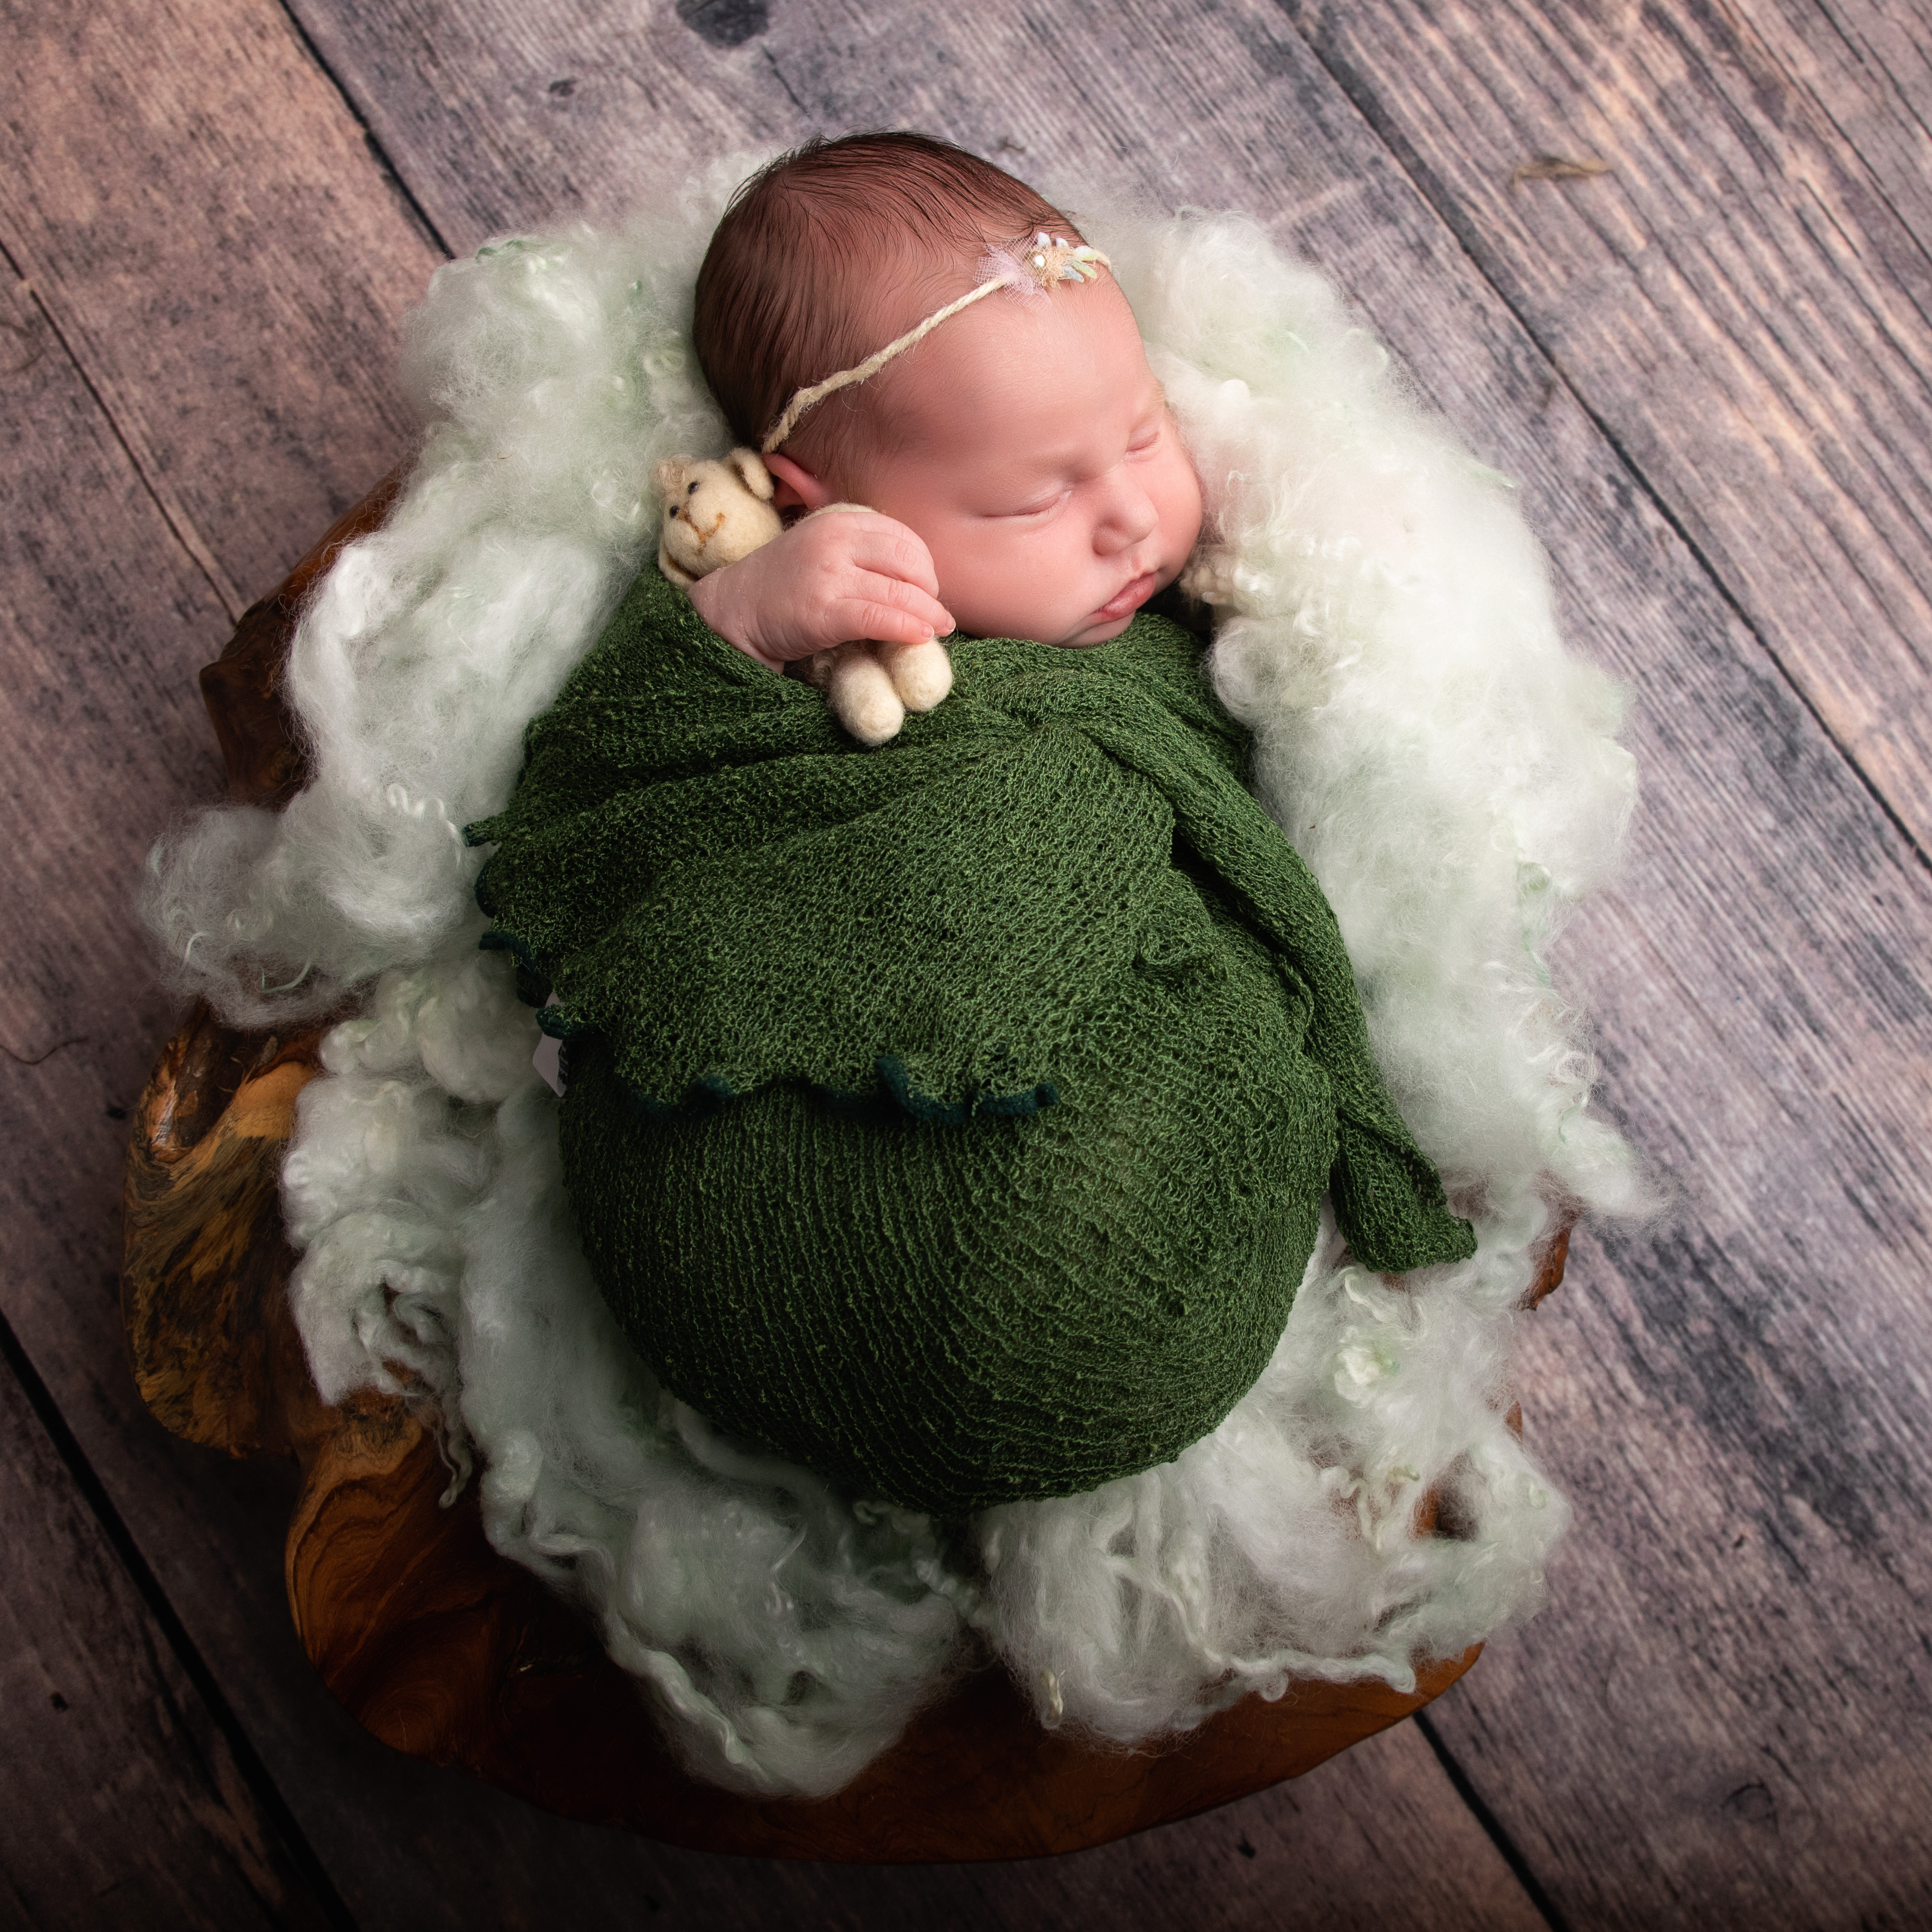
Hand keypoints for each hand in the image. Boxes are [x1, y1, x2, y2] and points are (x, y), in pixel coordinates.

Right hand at [684, 510, 953, 671]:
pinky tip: (920, 637)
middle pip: (908, 561)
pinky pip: (879, 617)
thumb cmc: (783, 585)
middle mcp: (835, 540)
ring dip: (927, 614)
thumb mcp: (823, 550)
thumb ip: (861, 553)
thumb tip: (915, 578)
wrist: (733, 609)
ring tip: (939, 628)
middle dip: (930, 589)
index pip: (902, 536)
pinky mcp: (822, 610)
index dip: (924, 564)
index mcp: (839, 520)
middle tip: (935, 611)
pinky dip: (907, 628)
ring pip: (899, 592)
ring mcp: (828, 574)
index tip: (928, 588)